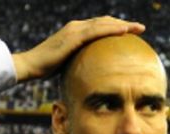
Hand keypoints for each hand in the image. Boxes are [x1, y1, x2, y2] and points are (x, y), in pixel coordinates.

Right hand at [11, 16, 144, 82]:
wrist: (30, 65)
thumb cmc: (44, 69)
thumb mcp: (65, 64)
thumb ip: (77, 63)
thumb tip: (88, 75)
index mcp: (74, 32)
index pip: (99, 26)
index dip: (114, 27)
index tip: (129, 32)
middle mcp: (76, 27)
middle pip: (105, 21)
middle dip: (123, 24)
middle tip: (139, 28)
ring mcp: (75, 30)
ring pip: (104, 23)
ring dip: (123, 25)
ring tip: (138, 28)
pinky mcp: (74, 37)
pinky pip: (97, 31)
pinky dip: (112, 30)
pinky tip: (125, 32)